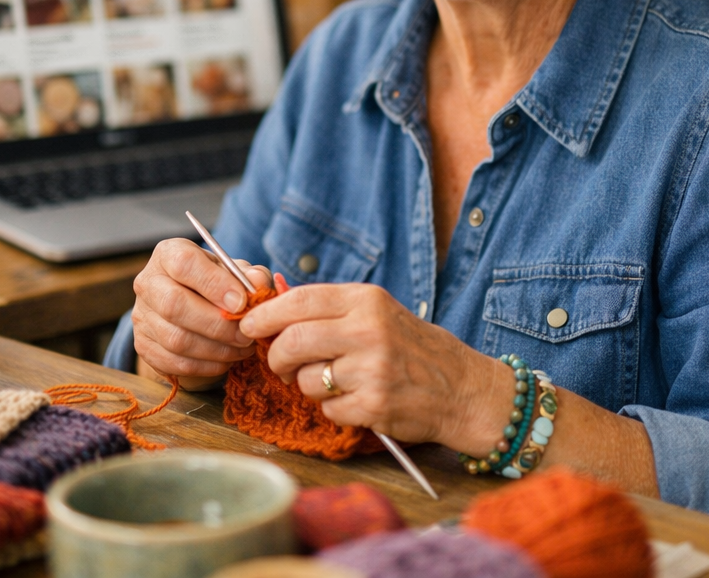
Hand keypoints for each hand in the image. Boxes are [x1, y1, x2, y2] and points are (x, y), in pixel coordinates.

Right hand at [132, 238, 271, 389]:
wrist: (191, 308)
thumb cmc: (217, 284)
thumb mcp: (235, 272)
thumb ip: (250, 275)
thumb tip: (257, 284)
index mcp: (169, 254)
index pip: (184, 264)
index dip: (214, 284)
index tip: (241, 302)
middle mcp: (148, 282)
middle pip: (174, 305)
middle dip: (217, 324)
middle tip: (246, 334)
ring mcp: (141, 316)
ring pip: (175, 339)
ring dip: (216, 349)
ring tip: (242, 348)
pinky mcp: (143, 346)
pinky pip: (175, 362)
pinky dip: (206, 365)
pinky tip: (227, 359)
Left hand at [239, 282, 514, 451]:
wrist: (460, 387)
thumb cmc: (410, 346)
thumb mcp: (375, 311)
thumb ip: (328, 309)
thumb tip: (271, 305)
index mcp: (365, 299)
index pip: (299, 300)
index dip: (265, 314)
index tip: (247, 325)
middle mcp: (368, 330)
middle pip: (292, 341)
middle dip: (276, 357)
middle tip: (279, 364)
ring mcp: (371, 369)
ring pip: (305, 379)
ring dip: (308, 385)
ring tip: (334, 381)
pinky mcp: (373, 405)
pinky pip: (327, 409)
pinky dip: (333, 408)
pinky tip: (356, 399)